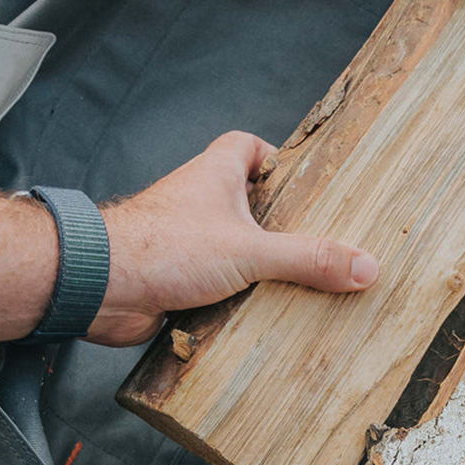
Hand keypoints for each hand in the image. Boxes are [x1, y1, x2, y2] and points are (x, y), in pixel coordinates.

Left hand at [87, 130, 379, 346]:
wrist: (101, 286)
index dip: (275, 160)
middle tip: (315, 244)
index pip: (248, 147)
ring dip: (257, 267)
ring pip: (231, 247)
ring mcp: (185, 241)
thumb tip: (363, 265)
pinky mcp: (176, 278)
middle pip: (246, 202)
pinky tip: (260, 317)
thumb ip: (308, 257)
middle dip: (277, 224)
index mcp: (216, 174)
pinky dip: (235, 299)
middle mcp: (198, 202)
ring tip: (299, 286)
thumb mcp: (251, 250)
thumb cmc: (162, 247)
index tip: (302, 184)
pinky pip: (216, 285)